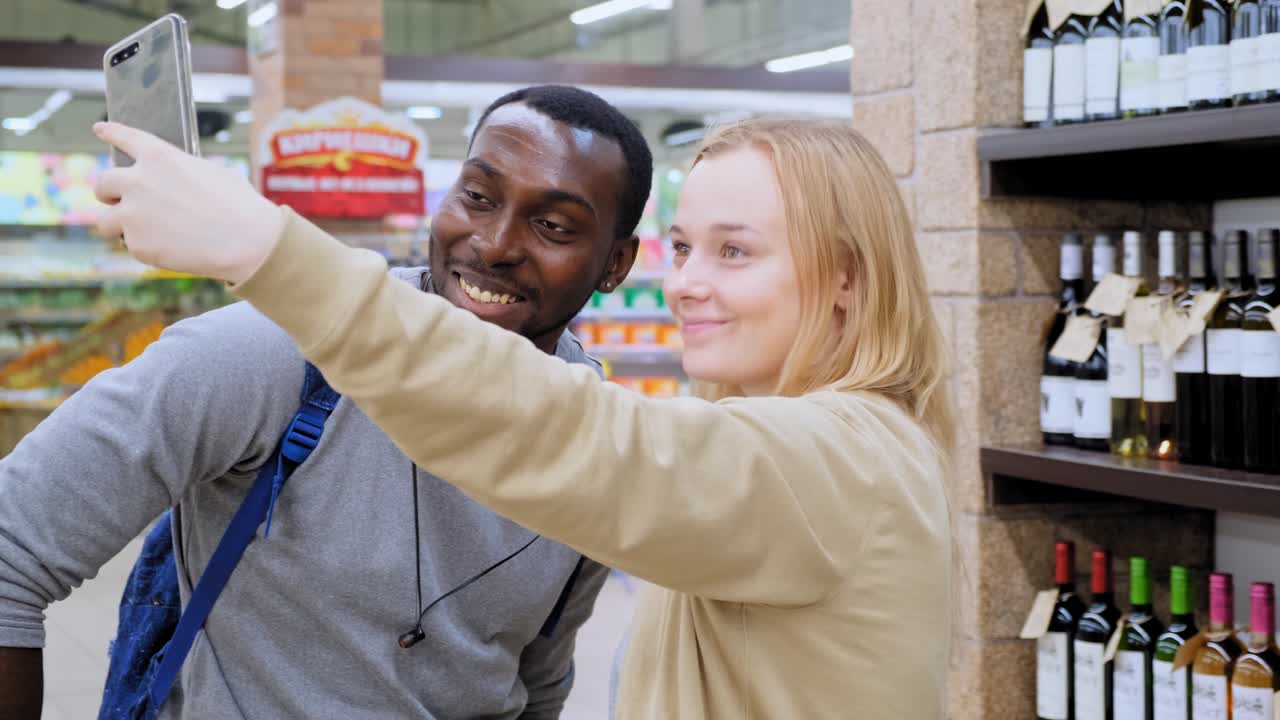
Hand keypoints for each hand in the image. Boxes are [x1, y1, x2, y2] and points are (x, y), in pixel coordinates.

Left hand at [93, 122, 285, 284]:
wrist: (247, 242)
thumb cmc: (240, 206)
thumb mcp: (212, 174)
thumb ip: (181, 173)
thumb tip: (174, 185)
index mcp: (159, 157)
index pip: (125, 137)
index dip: (111, 132)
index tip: (100, 129)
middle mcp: (138, 181)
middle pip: (103, 184)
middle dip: (110, 195)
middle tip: (124, 204)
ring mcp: (133, 214)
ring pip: (105, 221)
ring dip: (119, 226)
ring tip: (146, 233)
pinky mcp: (137, 243)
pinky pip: (131, 245)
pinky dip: (146, 248)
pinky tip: (172, 248)